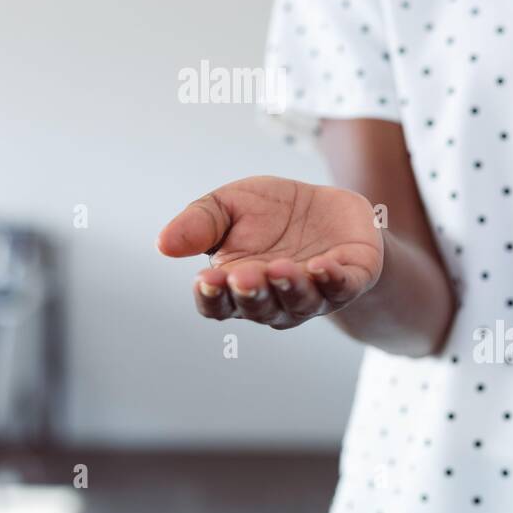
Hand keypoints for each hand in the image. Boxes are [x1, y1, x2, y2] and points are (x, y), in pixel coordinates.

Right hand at [156, 176, 383, 328]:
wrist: (326, 205)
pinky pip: (342, 288)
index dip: (211, 296)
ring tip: (280, 269)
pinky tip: (322, 267)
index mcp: (237, 285)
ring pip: (300, 302)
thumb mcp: (228, 205)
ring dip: (289, 288)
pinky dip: (333, 281)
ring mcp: (313, 295)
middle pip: (258, 307)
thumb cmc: (269, 213)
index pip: (218, 303)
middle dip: (251, 293)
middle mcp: (274, 300)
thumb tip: (163, 244)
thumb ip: (199, 223)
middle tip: (243, 275)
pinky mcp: (349, 280)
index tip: (205, 278)